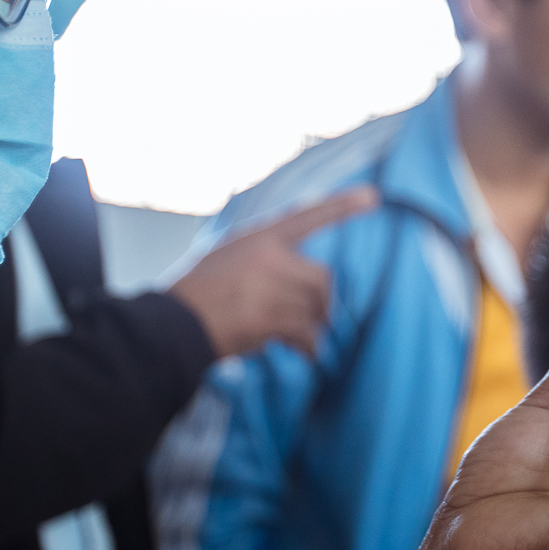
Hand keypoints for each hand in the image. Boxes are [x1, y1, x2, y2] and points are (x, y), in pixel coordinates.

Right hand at [166, 187, 376, 358]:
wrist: (176, 323)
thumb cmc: (196, 295)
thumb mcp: (225, 257)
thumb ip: (260, 258)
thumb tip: (295, 280)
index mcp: (259, 238)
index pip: (308, 216)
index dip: (342, 206)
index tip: (372, 196)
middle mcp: (269, 256)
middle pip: (322, 278)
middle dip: (322, 303)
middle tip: (319, 318)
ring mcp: (271, 286)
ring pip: (314, 308)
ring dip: (310, 328)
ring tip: (294, 338)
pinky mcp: (272, 316)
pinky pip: (307, 333)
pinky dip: (308, 346)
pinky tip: (302, 353)